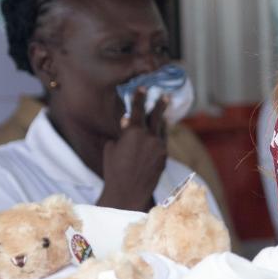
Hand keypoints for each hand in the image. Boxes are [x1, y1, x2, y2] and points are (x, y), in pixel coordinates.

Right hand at [97, 87, 167, 210]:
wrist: (128, 191)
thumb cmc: (113, 169)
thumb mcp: (112, 148)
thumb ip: (122, 133)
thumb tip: (126, 121)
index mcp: (133, 132)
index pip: (137, 109)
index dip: (139, 97)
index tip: (142, 87)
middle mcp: (149, 136)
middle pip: (156, 115)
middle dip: (159, 103)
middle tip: (164, 94)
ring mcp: (159, 146)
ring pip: (162, 128)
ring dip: (162, 118)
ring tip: (164, 109)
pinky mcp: (165, 156)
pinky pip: (163, 140)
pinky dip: (162, 133)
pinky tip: (162, 129)